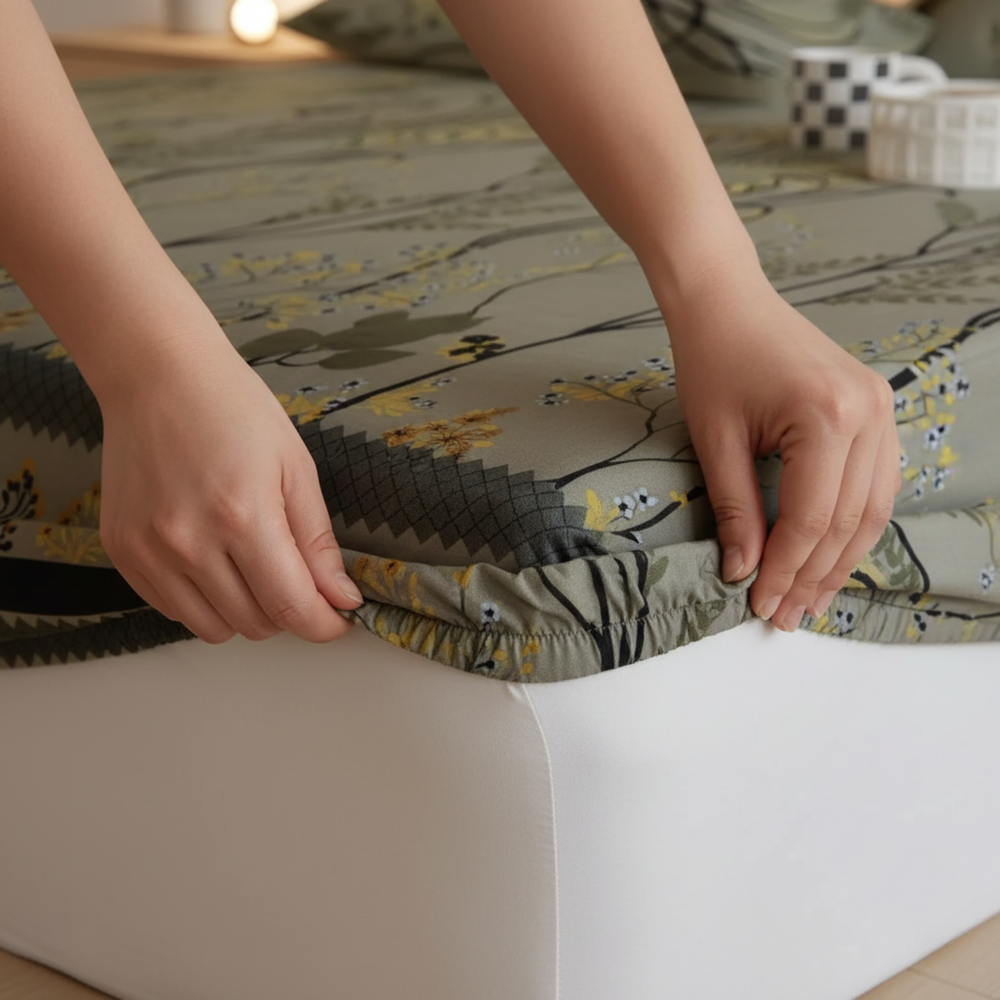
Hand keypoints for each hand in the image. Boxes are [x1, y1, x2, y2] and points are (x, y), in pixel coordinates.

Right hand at [98, 336, 361, 643]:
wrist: (157, 376)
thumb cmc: (233, 410)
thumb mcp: (295, 468)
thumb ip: (317, 543)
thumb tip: (341, 598)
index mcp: (243, 517)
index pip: (291, 606)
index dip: (323, 625)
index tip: (337, 621)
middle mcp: (190, 542)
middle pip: (255, 624)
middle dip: (288, 612)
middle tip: (296, 578)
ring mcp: (149, 551)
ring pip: (214, 628)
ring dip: (246, 612)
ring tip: (253, 567)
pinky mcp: (123, 552)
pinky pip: (173, 610)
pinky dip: (203, 601)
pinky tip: (215, 561)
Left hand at [665, 267, 900, 632]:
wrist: (728, 302)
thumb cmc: (713, 361)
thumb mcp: (715, 441)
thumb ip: (734, 510)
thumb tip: (743, 572)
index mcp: (826, 416)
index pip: (810, 519)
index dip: (784, 570)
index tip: (760, 604)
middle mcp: (868, 413)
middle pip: (848, 521)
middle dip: (814, 575)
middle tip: (786, 614)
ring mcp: (881, 408)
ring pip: (872, 508)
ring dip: (840, 558)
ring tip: (808, 597)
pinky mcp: (877, 408)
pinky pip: (876, 482)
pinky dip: (853, 523)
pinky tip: (829, 553)